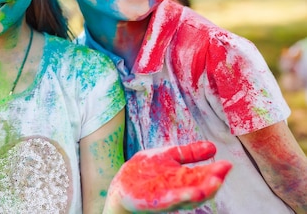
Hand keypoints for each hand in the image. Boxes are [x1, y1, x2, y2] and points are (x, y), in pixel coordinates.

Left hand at [109, 141, 231, 211]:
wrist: (122, 184)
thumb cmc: (146, 171)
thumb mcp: (169, 156)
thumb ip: (189, 153)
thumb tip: (213, 147)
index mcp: (184, 178)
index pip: (204, 176)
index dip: (216, 171)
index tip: (227, 164)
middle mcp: (179, 190)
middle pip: (200, 188)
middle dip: (212, 182)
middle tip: (222, 174)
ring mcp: (167, 197)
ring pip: (187, 197)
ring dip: (200, 192)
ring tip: (213, 184)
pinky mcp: (153, 202)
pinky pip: (168, 202)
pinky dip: (178, 198)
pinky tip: (189, 193)